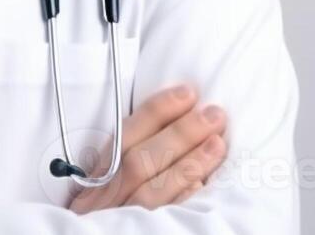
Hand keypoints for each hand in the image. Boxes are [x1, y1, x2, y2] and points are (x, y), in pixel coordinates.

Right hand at [68, 84, 226, 212]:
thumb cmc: (108, 211)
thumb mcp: (108, 183)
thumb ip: (132, 156)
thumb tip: (178, 123)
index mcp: (96, 176)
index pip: (124, 136)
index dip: (156, 111)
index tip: (187, 93)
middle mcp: (104, 196)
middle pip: (139, 161)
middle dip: (180, 133)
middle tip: (214, 115)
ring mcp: (120, 218)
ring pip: (152, 191)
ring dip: (188, 164)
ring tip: (218, 143)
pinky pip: (161, 222)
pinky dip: (181, 201)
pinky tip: (202, 186)